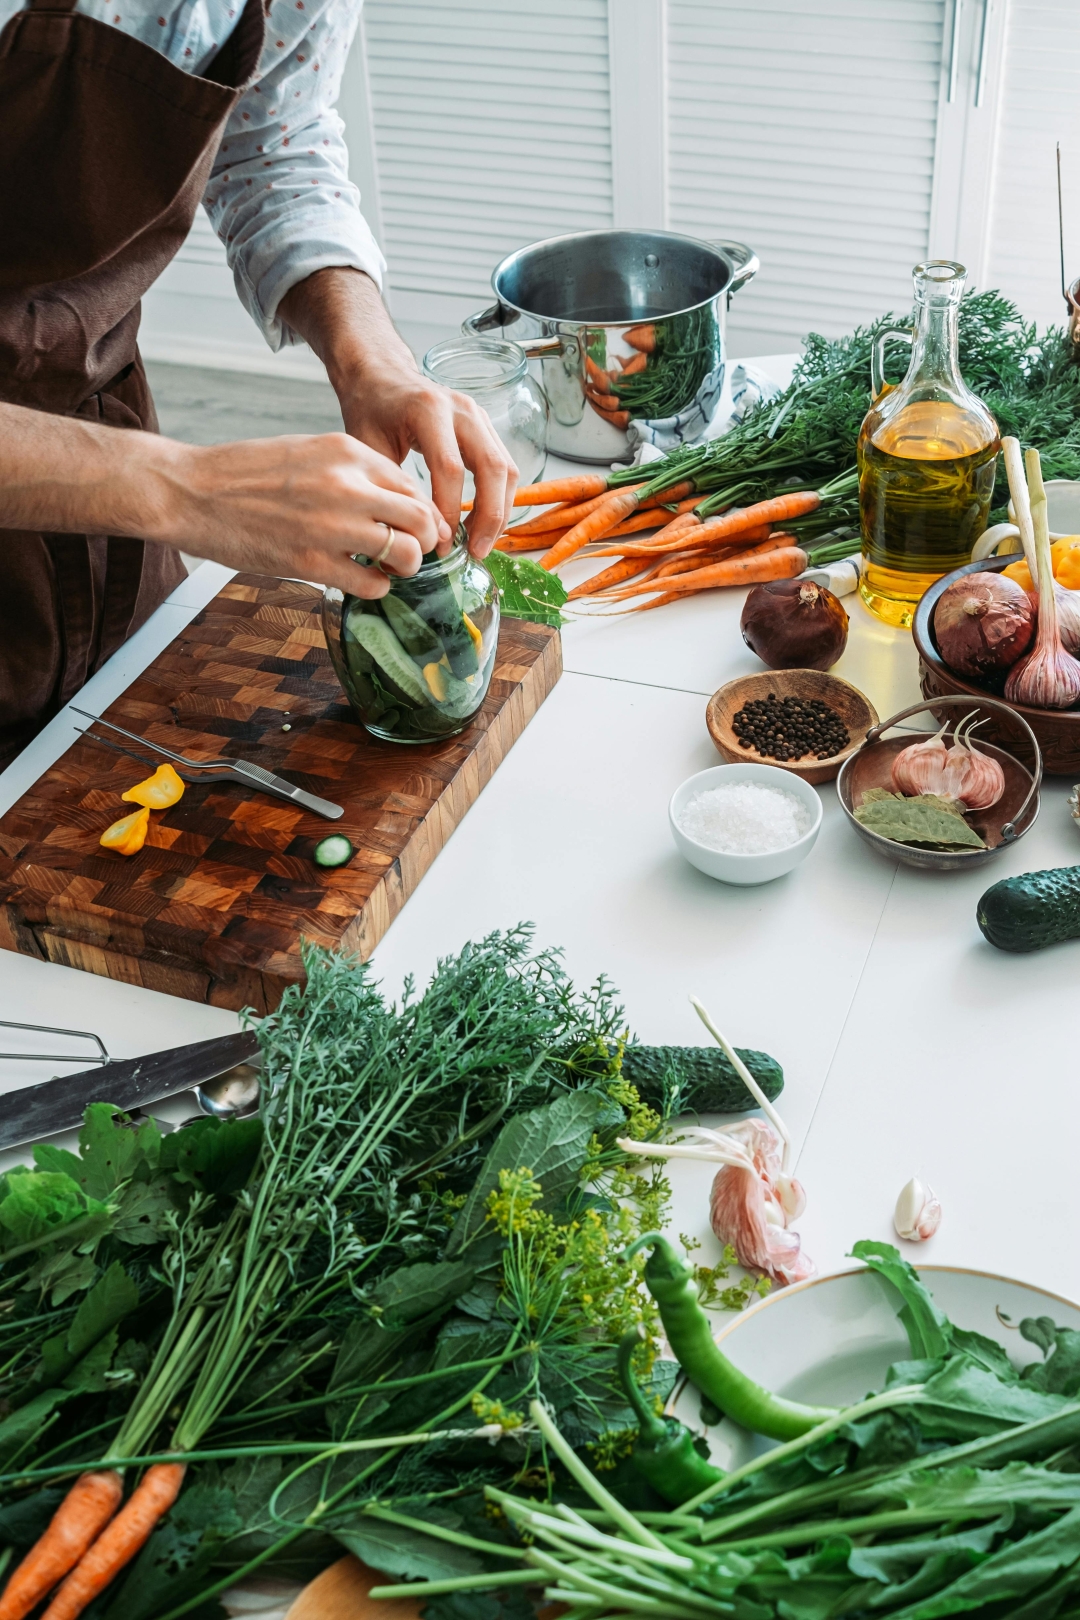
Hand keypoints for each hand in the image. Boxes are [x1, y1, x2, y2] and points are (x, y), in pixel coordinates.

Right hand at [154, 432, 449, 598]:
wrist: (191, 491)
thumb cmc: (246, 474)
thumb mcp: (308, 452)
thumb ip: (352, 473)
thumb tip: (394, 503)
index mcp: (346, 452)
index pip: (413, 486)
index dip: (424, 513)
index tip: (420, 529)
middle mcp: (347, 485)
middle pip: (421, 519)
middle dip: (426, 541)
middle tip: (415, 552)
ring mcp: (332, 525)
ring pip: (406, 553)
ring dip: (405, 567)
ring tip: (388, 568)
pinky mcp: (312, 561)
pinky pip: (372, 583)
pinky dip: (376, 587)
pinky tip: (361, 580)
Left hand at [278, 268, 518, 557]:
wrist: (381, 376)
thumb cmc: (370, 409)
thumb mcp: (366, 445)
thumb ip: (389, 485)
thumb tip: (409, 536)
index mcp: (428, 409)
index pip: (450, 469)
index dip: (448, 512)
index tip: (438, 544)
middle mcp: (462, 409)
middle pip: (492, 467)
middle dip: (488, 516)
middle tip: (474, 552)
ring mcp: (479, 416)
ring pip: (506, 468)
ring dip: (499, 511)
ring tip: (480, 544)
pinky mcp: (486, 427)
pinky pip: (504, 466)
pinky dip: (499, 499)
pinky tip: (483, 525)